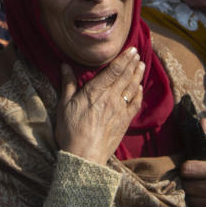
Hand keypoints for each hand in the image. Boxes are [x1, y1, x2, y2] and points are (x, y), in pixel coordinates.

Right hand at [55, 47, 144, 164]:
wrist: (84, 156)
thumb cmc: (70, 131)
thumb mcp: (64, 105)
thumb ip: (68, 84)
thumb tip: (64, 65)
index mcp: (95, 91)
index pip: (113, 70)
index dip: (124, 58)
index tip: (131, 50)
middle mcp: (110, 97)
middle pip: (125, 76)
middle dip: (132, 63)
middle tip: (138, 53)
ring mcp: (119, 109)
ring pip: (132, 88)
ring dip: (137, 75)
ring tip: (141, 65)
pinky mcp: (124, 121)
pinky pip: (135, 104)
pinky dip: (139, 94)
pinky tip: (139, 88)